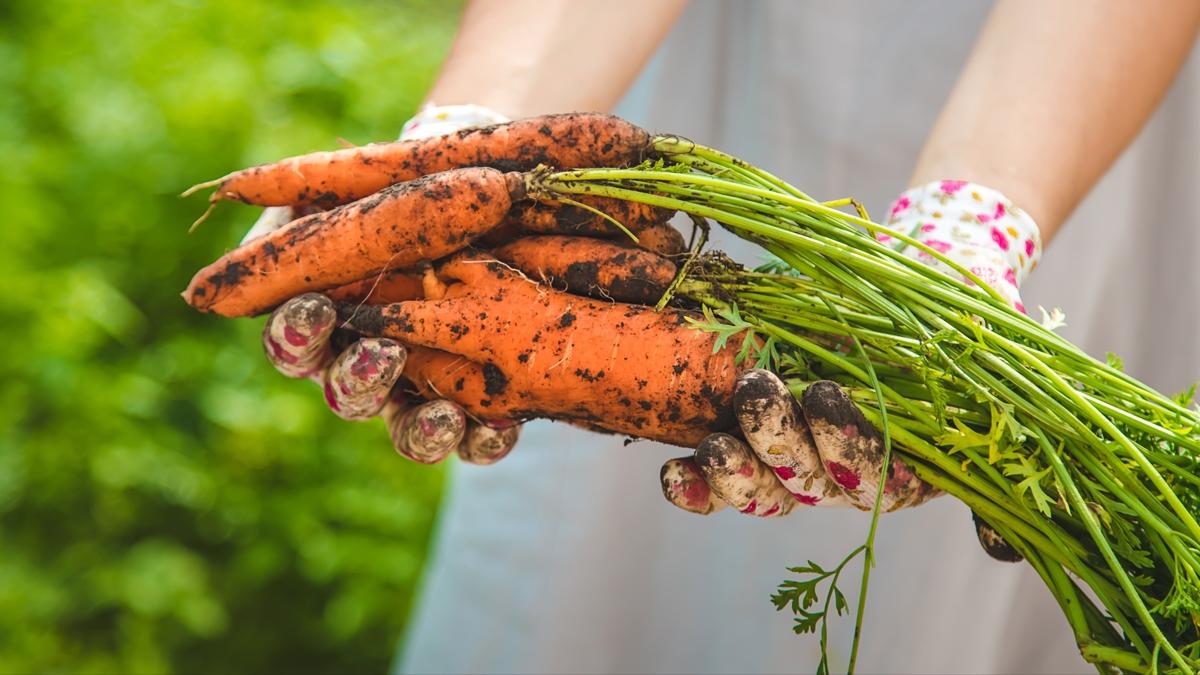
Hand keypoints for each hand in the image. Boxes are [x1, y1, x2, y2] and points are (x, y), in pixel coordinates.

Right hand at [254, 104, 518, 465]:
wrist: (484, 191)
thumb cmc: (401, 186)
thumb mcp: (350, 185)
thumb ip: (304, 207)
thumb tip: (231, 214)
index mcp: (326, 320)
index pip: (294, 342)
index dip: (297, 334)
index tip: (314, 309)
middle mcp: (367, 362)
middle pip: (346, 393)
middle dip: (359, 379)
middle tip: (382, 353)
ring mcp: (420, 388)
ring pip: (405, 429)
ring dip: (417, 428)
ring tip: (440, 413)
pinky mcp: (480, 402)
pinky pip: (475, 439)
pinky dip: (481, 441)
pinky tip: (493, 433)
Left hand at [660, 180, 1041, 562]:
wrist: (913, 291)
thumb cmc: (949, 330)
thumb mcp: (987, 375)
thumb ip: (993, 446)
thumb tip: (1000, 549)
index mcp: (904, 469)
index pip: (876, 476)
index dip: (847, 443)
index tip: (825, 394)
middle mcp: (845, 475)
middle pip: (808, 479)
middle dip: (779, 438)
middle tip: (759, 388)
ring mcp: (796, 462)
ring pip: (763, 486)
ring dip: (734, 465)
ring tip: (717, 431)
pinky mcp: (756, 445)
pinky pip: (722, 484)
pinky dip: (696, 486)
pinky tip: (673, 477)